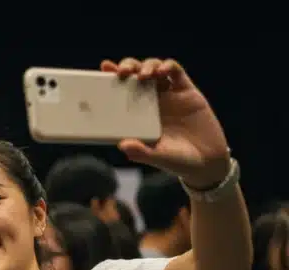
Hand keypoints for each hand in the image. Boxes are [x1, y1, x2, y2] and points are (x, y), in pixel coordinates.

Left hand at [103, 58, 230, 187]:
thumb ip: (141, 151)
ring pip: (154, 69)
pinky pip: (177, 72)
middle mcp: (152, 101)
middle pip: (136, 74)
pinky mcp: (187, 91)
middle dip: (128, 66)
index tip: (103, 70)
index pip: (121, 92)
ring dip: (147, 66)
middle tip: (122, 71)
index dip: (112, 79)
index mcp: (138, 115)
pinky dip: (168, 66)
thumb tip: (122, 145)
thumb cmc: (176, 160)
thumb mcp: (157, 157)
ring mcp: (169, 95)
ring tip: (143, 75)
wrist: (206, 161)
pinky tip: (163, 71)